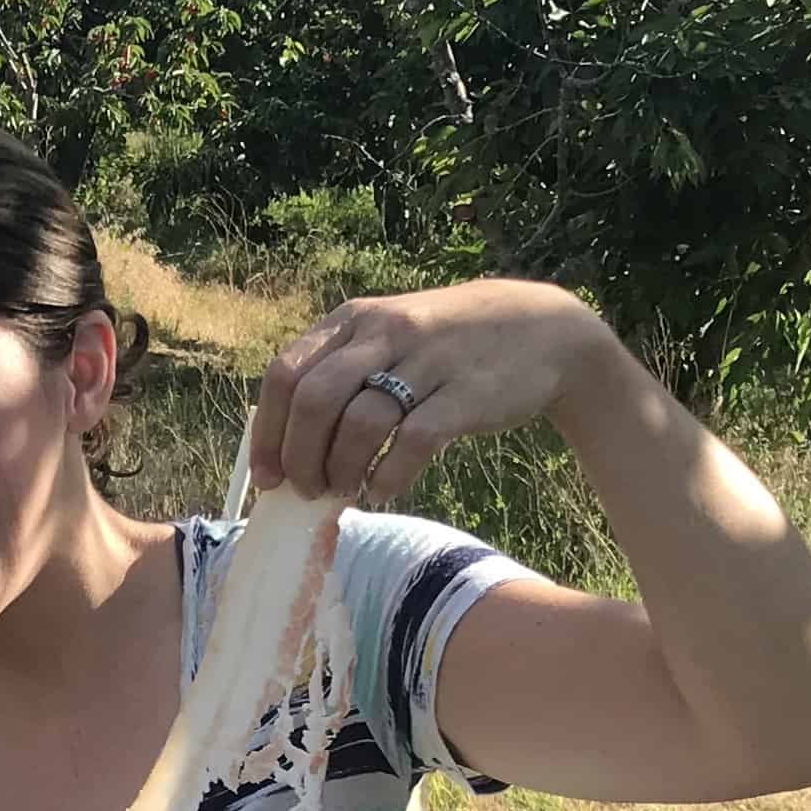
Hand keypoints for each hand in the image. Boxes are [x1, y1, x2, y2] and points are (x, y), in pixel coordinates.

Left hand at [250, 278, 627, 504]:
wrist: (542, 331)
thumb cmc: (448, 346)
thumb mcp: (389, 336)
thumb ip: (340, 374)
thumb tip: (287, 445)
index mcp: (354, 319)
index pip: (286, 374)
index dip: (269, 432)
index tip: (268, 477)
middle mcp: (385, 332)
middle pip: (314, 401)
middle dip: (300, 458)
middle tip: (307, 490)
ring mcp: (427, 361)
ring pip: (359, 424)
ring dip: (341, 471)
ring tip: (345, 491)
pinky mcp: (465, 394)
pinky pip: (411, 443)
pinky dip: (388, 476)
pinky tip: (383, 488)